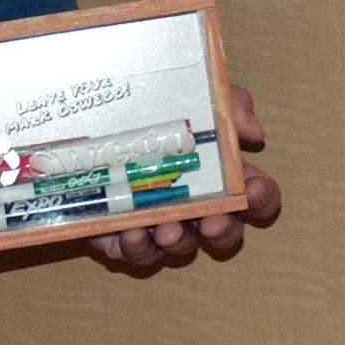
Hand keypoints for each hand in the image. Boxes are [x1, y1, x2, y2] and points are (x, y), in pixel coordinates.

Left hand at [90, 81, 279, 271]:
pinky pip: (135, 253)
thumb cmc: (146, 106)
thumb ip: (229, 104)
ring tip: (165, 228)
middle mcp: (194, 203)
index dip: (261, 197)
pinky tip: (130, 233)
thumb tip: (254, 134)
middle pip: (225, 231)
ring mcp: (158, 222)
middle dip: (223, 230)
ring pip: (180, 247)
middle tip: (212, 221)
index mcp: (218, 172)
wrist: (83, 113)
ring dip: (177, 242)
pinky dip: (136, 248)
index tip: (251, 190)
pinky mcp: (121, 236)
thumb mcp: (191, 91)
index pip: (255, 195)